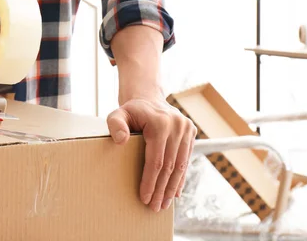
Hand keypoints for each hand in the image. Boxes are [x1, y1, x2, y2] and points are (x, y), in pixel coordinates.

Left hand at [107, 95, 196, 211]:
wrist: (148, 98)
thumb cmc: (130, 111)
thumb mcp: (117, 114)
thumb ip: (115, 124)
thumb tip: (121, 140)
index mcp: (160, 123)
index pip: (156, 160)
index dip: (150, 181)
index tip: (144, 198)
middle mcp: (177, 126)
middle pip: (170, 166)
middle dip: (161, 189)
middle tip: (154, 207)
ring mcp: (186, 128)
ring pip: (180, 165)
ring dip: (172, 188)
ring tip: (164, 204)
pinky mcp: (191, 132)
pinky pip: (186, 159)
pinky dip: (180, 177)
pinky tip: (174, 192)